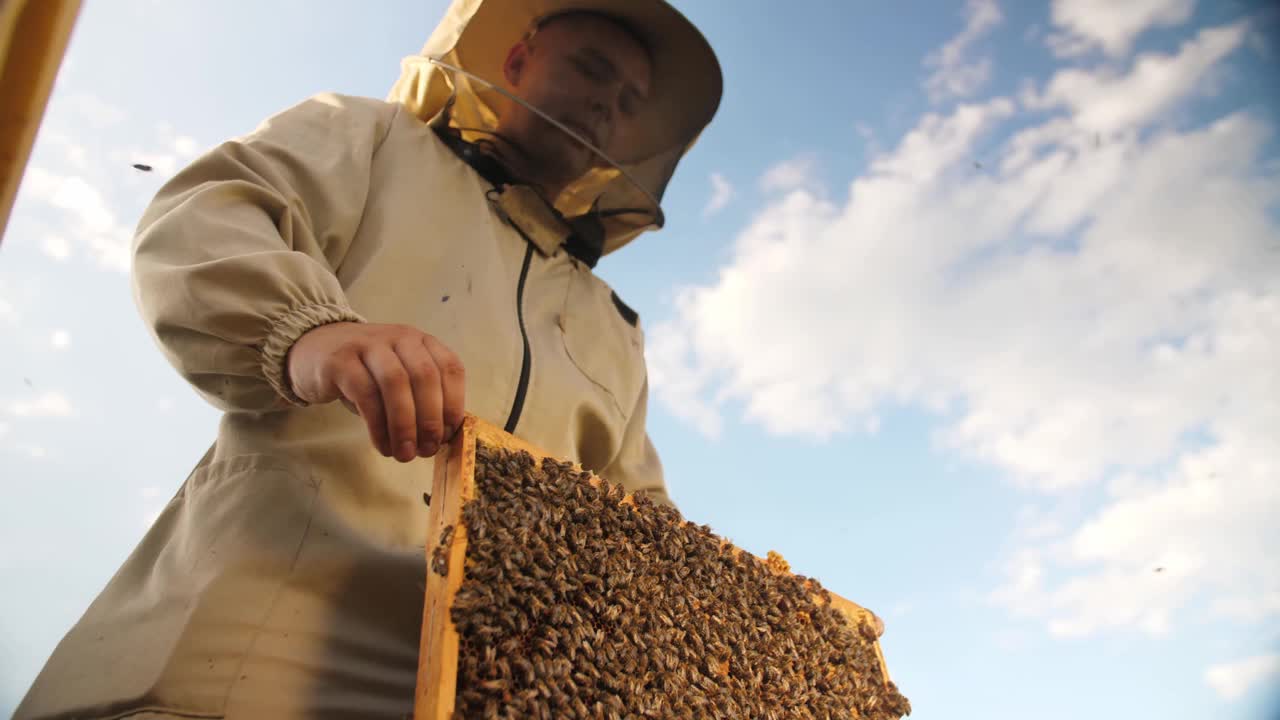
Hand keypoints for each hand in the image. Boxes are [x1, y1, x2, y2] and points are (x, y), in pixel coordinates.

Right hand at [286, 322, 464, 461]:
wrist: (314, 350)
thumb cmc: (365, 373)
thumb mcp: (399, 379)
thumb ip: (420, 400)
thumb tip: (439, 438)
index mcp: (421, 342)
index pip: (450, 368)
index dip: (454, 404)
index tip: (448, 435)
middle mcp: (399, 338)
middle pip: (425, 376)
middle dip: (430, 419)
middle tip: (426, 450)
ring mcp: (369, 345)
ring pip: (396, 384)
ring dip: (404, 425)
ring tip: (404, 453)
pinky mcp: (340, 360)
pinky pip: (365, 394)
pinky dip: (378, 425)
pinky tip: (382, 444)